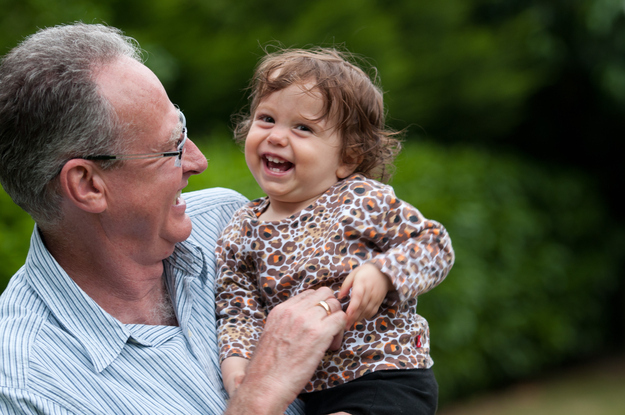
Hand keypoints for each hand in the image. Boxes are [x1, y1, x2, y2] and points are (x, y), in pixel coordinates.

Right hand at [225, 287, 345, 414]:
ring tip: (329, 340)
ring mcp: (307, 320)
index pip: (308, 294)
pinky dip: (340, 333)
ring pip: (335, 305)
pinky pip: (341, 320)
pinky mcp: (319, 333)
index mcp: (280, 310)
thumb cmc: (267, 368)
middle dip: (330, 309)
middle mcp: (293, 311)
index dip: (317, 307)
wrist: (265, 385)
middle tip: (328, 328)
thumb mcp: (271, 335)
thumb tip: (299, 324)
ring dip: (336, 321)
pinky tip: (330, 347)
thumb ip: (285, 323)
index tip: (316, 323)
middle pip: (324, 294)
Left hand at [338, 263, 393, 328]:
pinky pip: (372, 312)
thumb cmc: (365, 272)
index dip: (353, 307)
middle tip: (345, 325)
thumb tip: (339, 297)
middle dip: (353, 317)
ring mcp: (375, 298)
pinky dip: (365, 317)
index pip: (358, 297)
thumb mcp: (353, 274)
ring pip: (367, 311)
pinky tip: (358, 318)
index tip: (347, 315)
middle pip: (361, 307)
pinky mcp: (379, 302)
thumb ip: (345, 286)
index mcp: (362, 283)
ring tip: (349, 324)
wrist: (383, 272)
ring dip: (358, 318)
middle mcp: (370, 292)